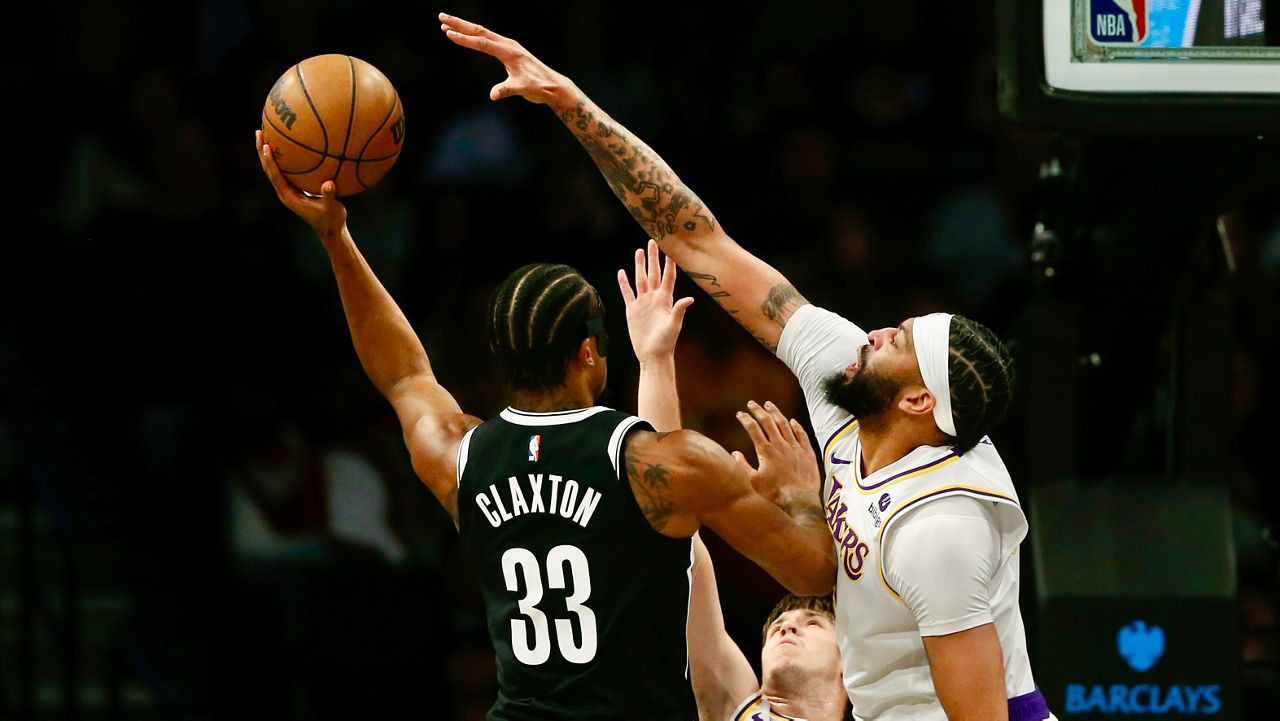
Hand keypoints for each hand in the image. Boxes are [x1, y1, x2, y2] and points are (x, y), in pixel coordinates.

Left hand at [255, 129, 346, 238]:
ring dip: (268, 153)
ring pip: (274, 169)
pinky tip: (288, 146)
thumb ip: (329, 196)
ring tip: (266, 134)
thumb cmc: (331, 220)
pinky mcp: (295, 189)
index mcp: (289, 197)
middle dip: (261, 151)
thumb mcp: (332, 209)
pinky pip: (285, 170)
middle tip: (259, 132)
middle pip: (269, 169)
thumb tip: (328, 183)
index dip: (270, 162)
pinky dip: (283, 158)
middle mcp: (285, 192)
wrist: (331, 230)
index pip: (275, 176)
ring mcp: (289, 190)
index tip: (266, 146)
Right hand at [439, 12, 571, 103]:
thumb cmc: (538, 87)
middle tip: (441, 18)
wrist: (553, 85)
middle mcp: (508, 45)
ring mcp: (509, 45)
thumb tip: (493, 95)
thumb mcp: (522, 90)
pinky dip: (474, 35)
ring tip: (446, 25)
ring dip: (464, 28)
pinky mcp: (509, 49)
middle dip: (459, 24)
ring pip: (483, 33)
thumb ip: (507, 90)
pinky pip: (488, 38)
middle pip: (480, 31)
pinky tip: (465, 35)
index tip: (448, 34)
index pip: (483, 43)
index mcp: (510, 52)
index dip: (465, 39)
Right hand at [618, 239, 694, 363]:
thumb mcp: (674, 325)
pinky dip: (624, 283)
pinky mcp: (632, 310)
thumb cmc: (666, 342)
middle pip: (653, 273)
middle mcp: (654, 298)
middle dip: (653, 258)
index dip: (669, 263)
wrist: (653, 355)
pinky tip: (622, 272)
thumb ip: (679, 310)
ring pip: (640, 279)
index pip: (668, 277)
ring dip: (639, 266)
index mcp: (665, 300)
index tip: (671, 248)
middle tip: (653, 241)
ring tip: (639, 251)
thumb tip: (690, 299)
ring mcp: (643, 303)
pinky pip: (627, 293)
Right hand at [733, 401, 818, 507]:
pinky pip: (802, 435)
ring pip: (785, 425)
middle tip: (752, 403)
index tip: (740, 414)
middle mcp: (780, 445)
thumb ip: (743, 466)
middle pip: (768, 422)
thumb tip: (735, 453)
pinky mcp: (807, 453)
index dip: (746, 420)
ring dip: (776, 413)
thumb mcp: (754, 482)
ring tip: (770, 405)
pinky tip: (792, 421)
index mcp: (766, 451)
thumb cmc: (775, 493)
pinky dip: (796, 426)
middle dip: (759, 411)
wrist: (799, 500)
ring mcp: (795, 448)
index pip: (753, 429)